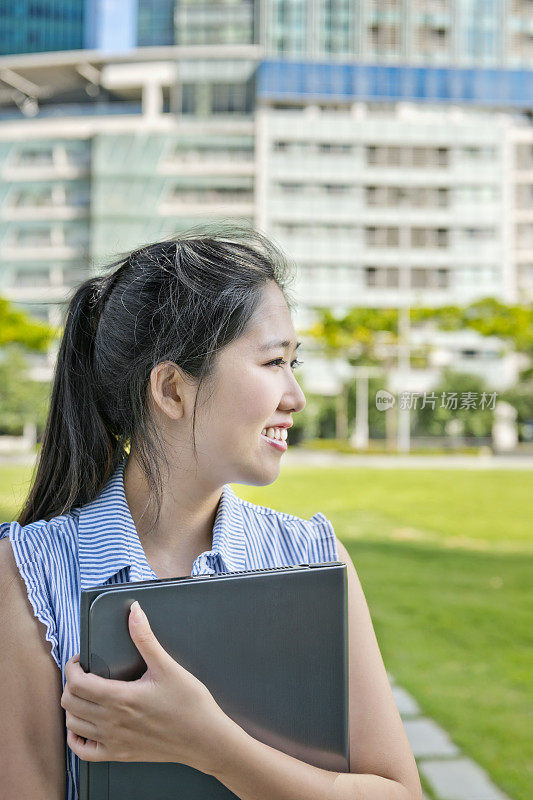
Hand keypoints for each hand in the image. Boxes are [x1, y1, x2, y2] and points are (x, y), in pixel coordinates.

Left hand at [61, 601, 230, 772]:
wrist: (205, 739)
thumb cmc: (190, 704)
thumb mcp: (168, 667)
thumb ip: (146, 638)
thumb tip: (134, 612)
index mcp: (121, 698)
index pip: (77, 683)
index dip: (72, 668)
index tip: (80, 659)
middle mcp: (112, 722)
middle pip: (70, 703)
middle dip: (71, 683)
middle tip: (84, 672)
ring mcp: (114, 741)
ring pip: (73, 725)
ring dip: (73, 706)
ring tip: (85, 693)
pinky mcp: (120, 754)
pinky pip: (83, 751)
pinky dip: (76, 737)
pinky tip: (84, 725)